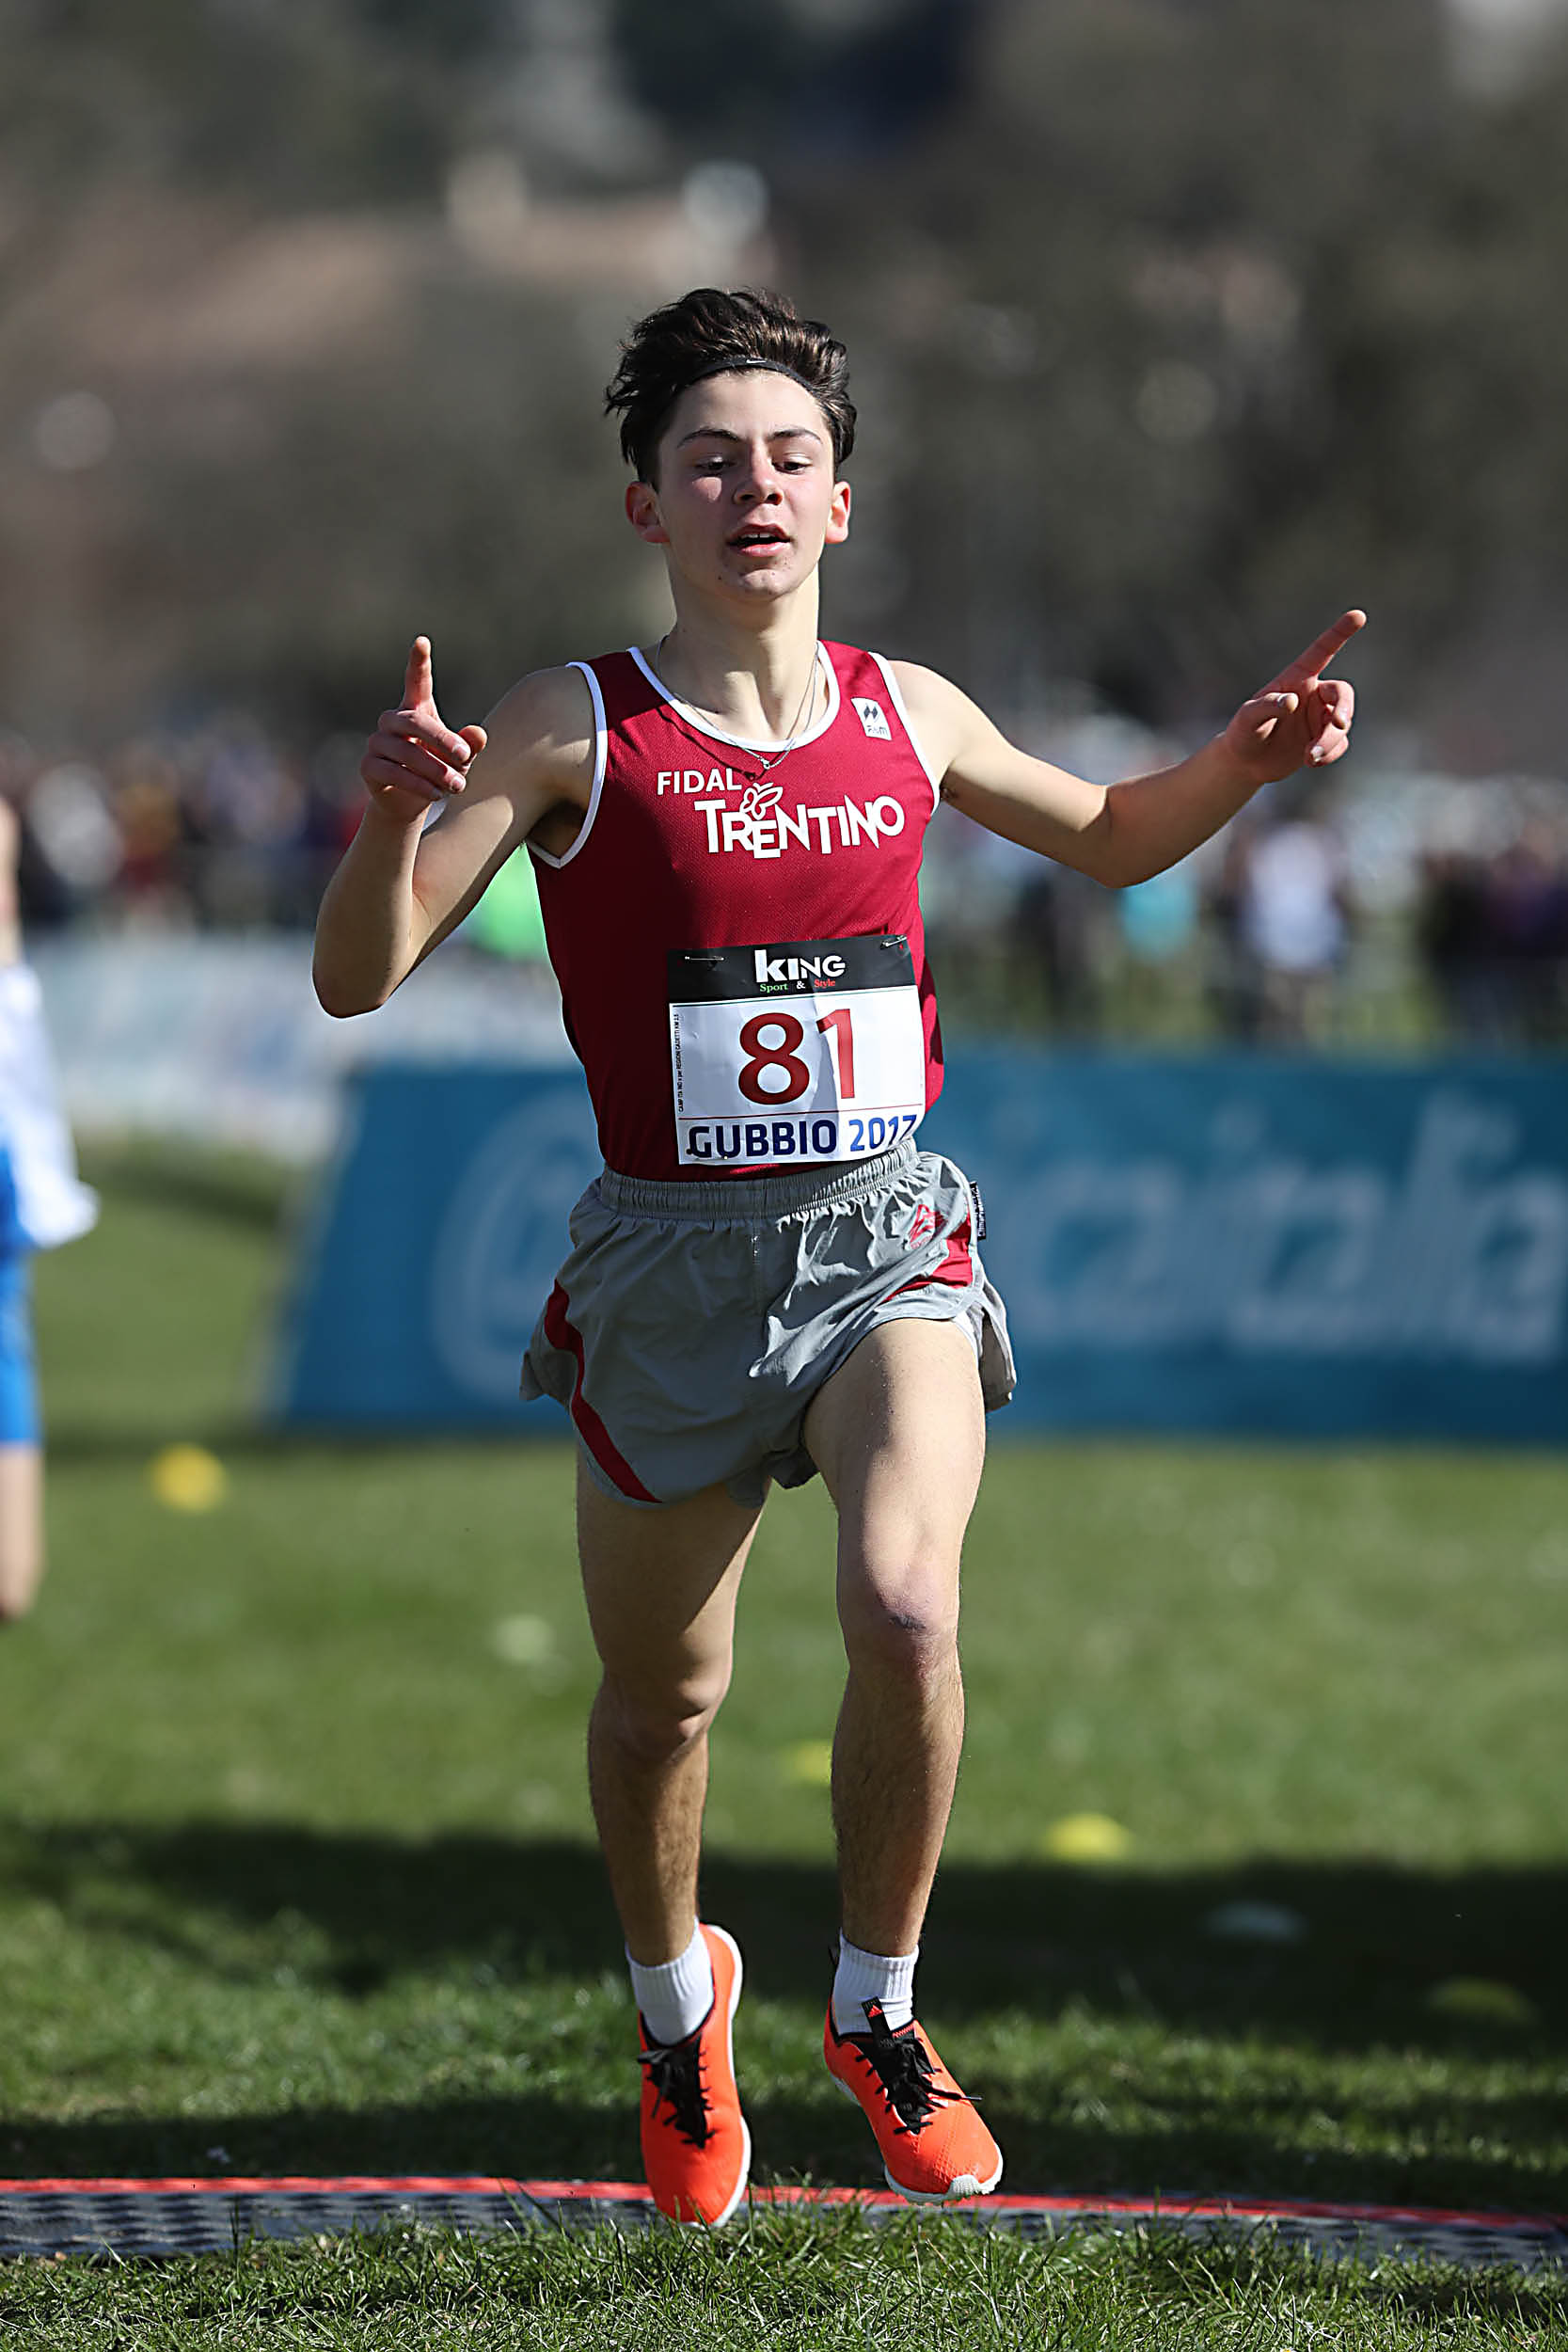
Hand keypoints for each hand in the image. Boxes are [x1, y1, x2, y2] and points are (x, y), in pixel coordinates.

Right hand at [360, 638, 487, 823]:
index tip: (422, 641)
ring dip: (435, 769)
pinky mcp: (368, 766)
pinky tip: (436, 794)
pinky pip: (393, 772)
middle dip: (442, 740)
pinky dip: (418, 784)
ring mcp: (377, 743)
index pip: (416, 681)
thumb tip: (478, 734)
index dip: (418, 661)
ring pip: (405, 751)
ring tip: (457, 786)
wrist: (409, 803)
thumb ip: (469, 745)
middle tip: (464, 757)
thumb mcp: (459, 759)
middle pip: (415, 722)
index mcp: (415, 710)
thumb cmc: (437, 770)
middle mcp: (392, 721)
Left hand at [1221, 609, 1363, 785]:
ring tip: (1309, 757)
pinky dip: (1329, 754)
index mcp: (1296, 679)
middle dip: (1344, 709)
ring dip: (1329, 741)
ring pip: (1341, 725)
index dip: (1339, 633)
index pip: (1321, 652)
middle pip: (1342, 693)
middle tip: (1339, 724)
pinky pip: (1339, 744)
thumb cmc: (1243, 732)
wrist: (1245, 762)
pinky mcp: (1325, 739)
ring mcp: (1320, 717)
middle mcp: (1313, 694)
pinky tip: (1310, 761)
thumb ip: (1268, 706)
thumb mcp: (1247, 718)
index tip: (1358, 615)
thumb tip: (1292, 702)